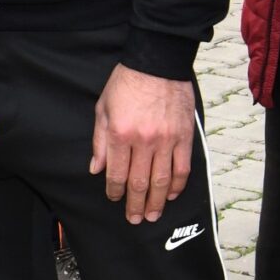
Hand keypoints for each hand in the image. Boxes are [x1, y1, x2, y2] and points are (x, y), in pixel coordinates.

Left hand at [89, 65, 196, 223]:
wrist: (157, 61)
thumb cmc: (127, 82)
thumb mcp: (103, 108)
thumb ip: (99, 141)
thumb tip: (96, 169)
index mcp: (120, 134)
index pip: (116, 174)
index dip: (114, 192)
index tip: (114, 199)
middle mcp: (143, 141)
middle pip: (139, 183)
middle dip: (135, 205)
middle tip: (135, 219)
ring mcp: (166, 140)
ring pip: (162, 181)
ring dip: (157, 202)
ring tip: (153, 215)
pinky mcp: (184, 136)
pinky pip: (182, 168)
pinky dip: (178, 185)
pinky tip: (173, 195)